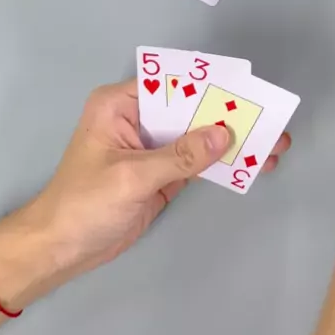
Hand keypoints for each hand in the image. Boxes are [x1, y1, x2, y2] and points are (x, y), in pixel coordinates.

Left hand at [33, 79, 291, 282]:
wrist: (61, 249)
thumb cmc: (84, 203)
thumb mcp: (132, 176)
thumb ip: (180, 156)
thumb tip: (224, 135)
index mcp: (120, 104)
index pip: (171, 84)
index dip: (208, 85)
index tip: (245, 89)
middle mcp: (138, 119)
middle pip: (190, 110)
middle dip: (228, 115)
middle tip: (270, 120)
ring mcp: (152, 147)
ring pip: (198, 137)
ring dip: (232, 141)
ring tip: (274, 145)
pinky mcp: (161, 174)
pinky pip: (197, 162)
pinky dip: (222, 164)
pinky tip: (252, 164)